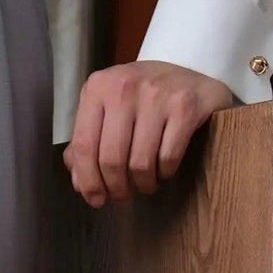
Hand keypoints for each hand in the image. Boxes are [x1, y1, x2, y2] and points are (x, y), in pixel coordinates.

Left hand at [63, 60, 233, 207]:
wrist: (191, 72)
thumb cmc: (142, 97)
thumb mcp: (108, 109)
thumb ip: (88, 142)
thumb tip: (80, 184)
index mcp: (98, 88)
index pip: (83, 146)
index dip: (88, 181)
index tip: (95, 199)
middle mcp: (125, 87)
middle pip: (111, 159)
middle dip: (116, 187)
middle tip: (123, 194)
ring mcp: (157, 94)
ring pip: (140, 163)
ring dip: (142, 183)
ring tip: (145, 183)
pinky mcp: (186, 106)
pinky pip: (168, 157)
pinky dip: (164, 173)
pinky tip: (163, 170)